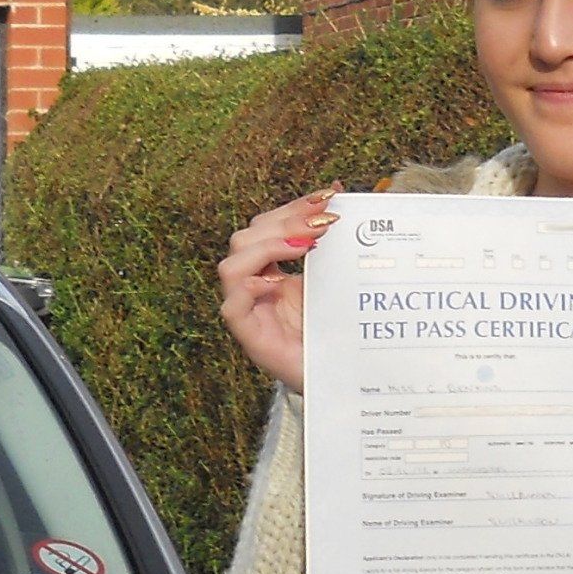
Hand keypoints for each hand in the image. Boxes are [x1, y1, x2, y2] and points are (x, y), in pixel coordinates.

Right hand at [217, 185, 342, 392]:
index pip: (268, 226)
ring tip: (306, 246)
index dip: (293, 207)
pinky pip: (233, 308)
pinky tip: (276, 281)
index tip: (328, 195)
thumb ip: (333, 245)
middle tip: (324, 221)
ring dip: (267, 248)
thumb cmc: (337, 332)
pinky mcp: (252, 338)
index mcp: (273, 270)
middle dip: (285, 222)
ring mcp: (251, 312)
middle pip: (247, 238)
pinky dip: (249, 288)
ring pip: (231, 266)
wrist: (340, 379)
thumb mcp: (336, 280)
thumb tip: (338, 195)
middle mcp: (256, 287)